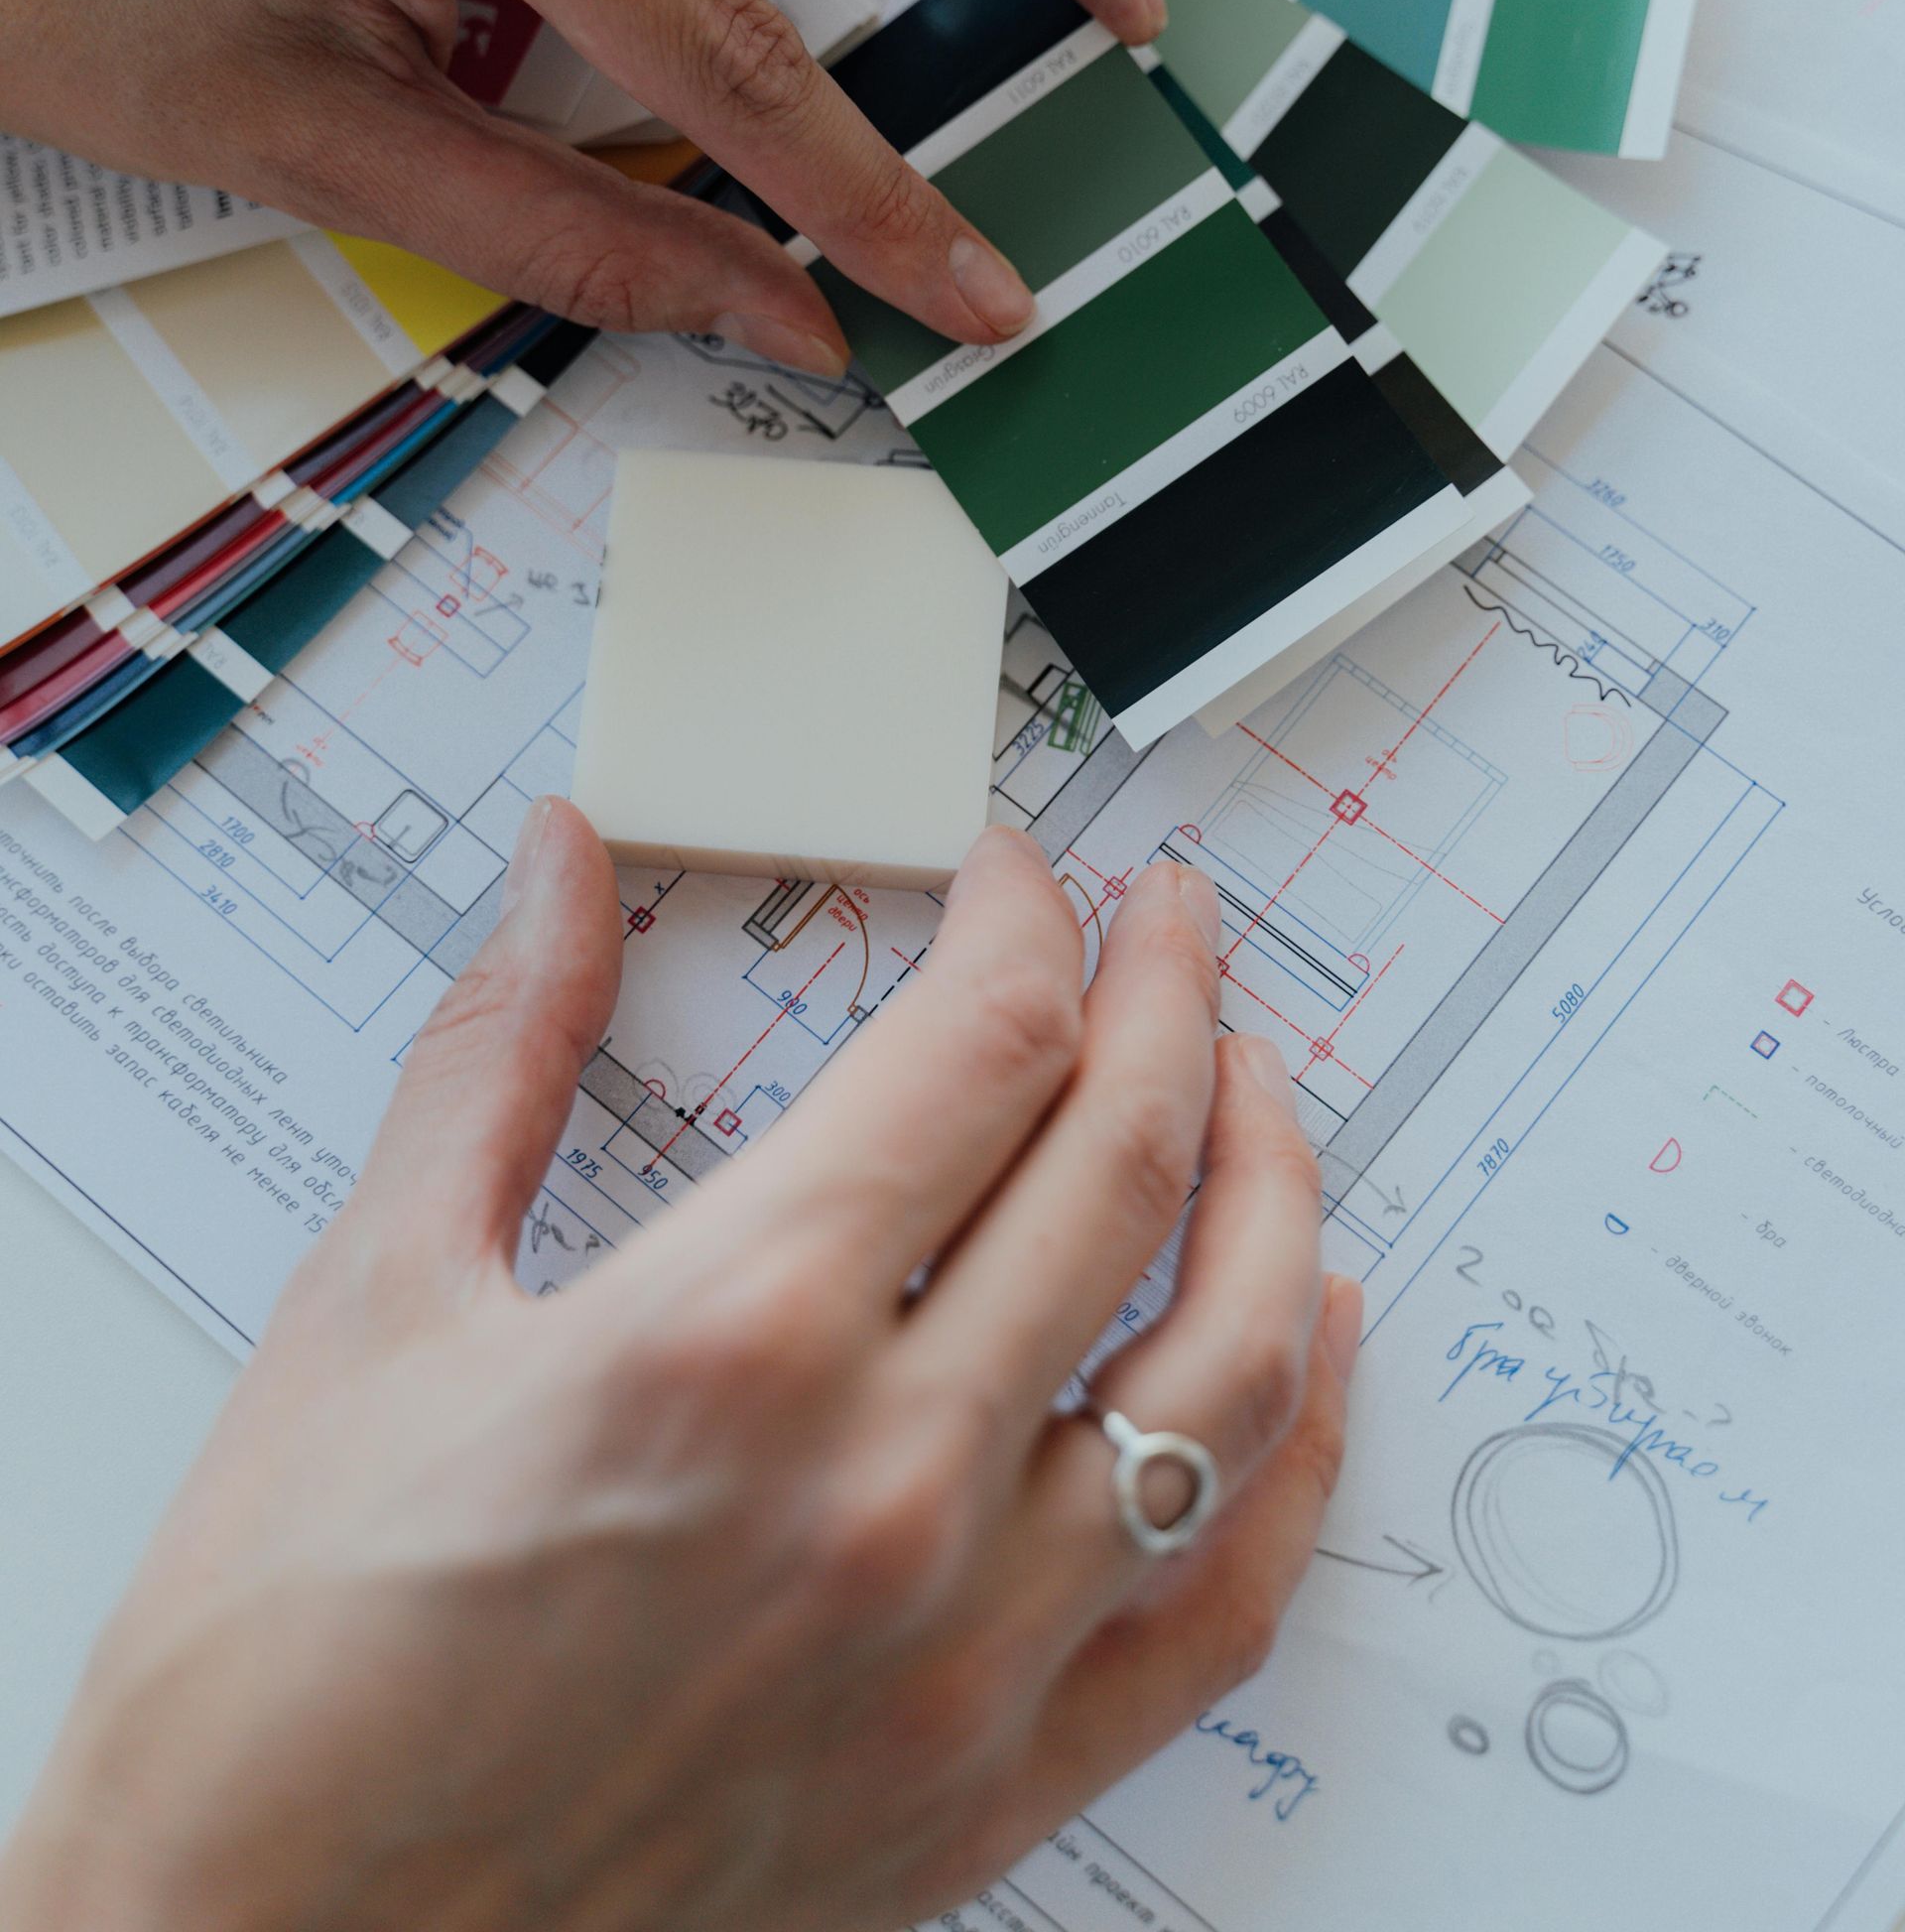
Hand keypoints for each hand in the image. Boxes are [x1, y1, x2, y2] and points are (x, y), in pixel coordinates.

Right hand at [0, 803, 1357, 1931]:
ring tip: (1256, 1094)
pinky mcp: (985, 1786)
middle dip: (1166, 997)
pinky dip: (1297, 1449)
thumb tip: (564, 874)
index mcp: (732, 1330)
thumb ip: (503, 1050)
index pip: (980, 1044)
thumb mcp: (372, 1300)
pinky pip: (1220, 1601)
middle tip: (1164, 926)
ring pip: (1226, 1370)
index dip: (1025, 918)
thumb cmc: (286, 1669)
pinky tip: (1308, 1351)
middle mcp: (883, 1482)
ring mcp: (961, 1647)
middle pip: (1125, 1163)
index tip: (1016, 877)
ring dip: (1275, 1192)